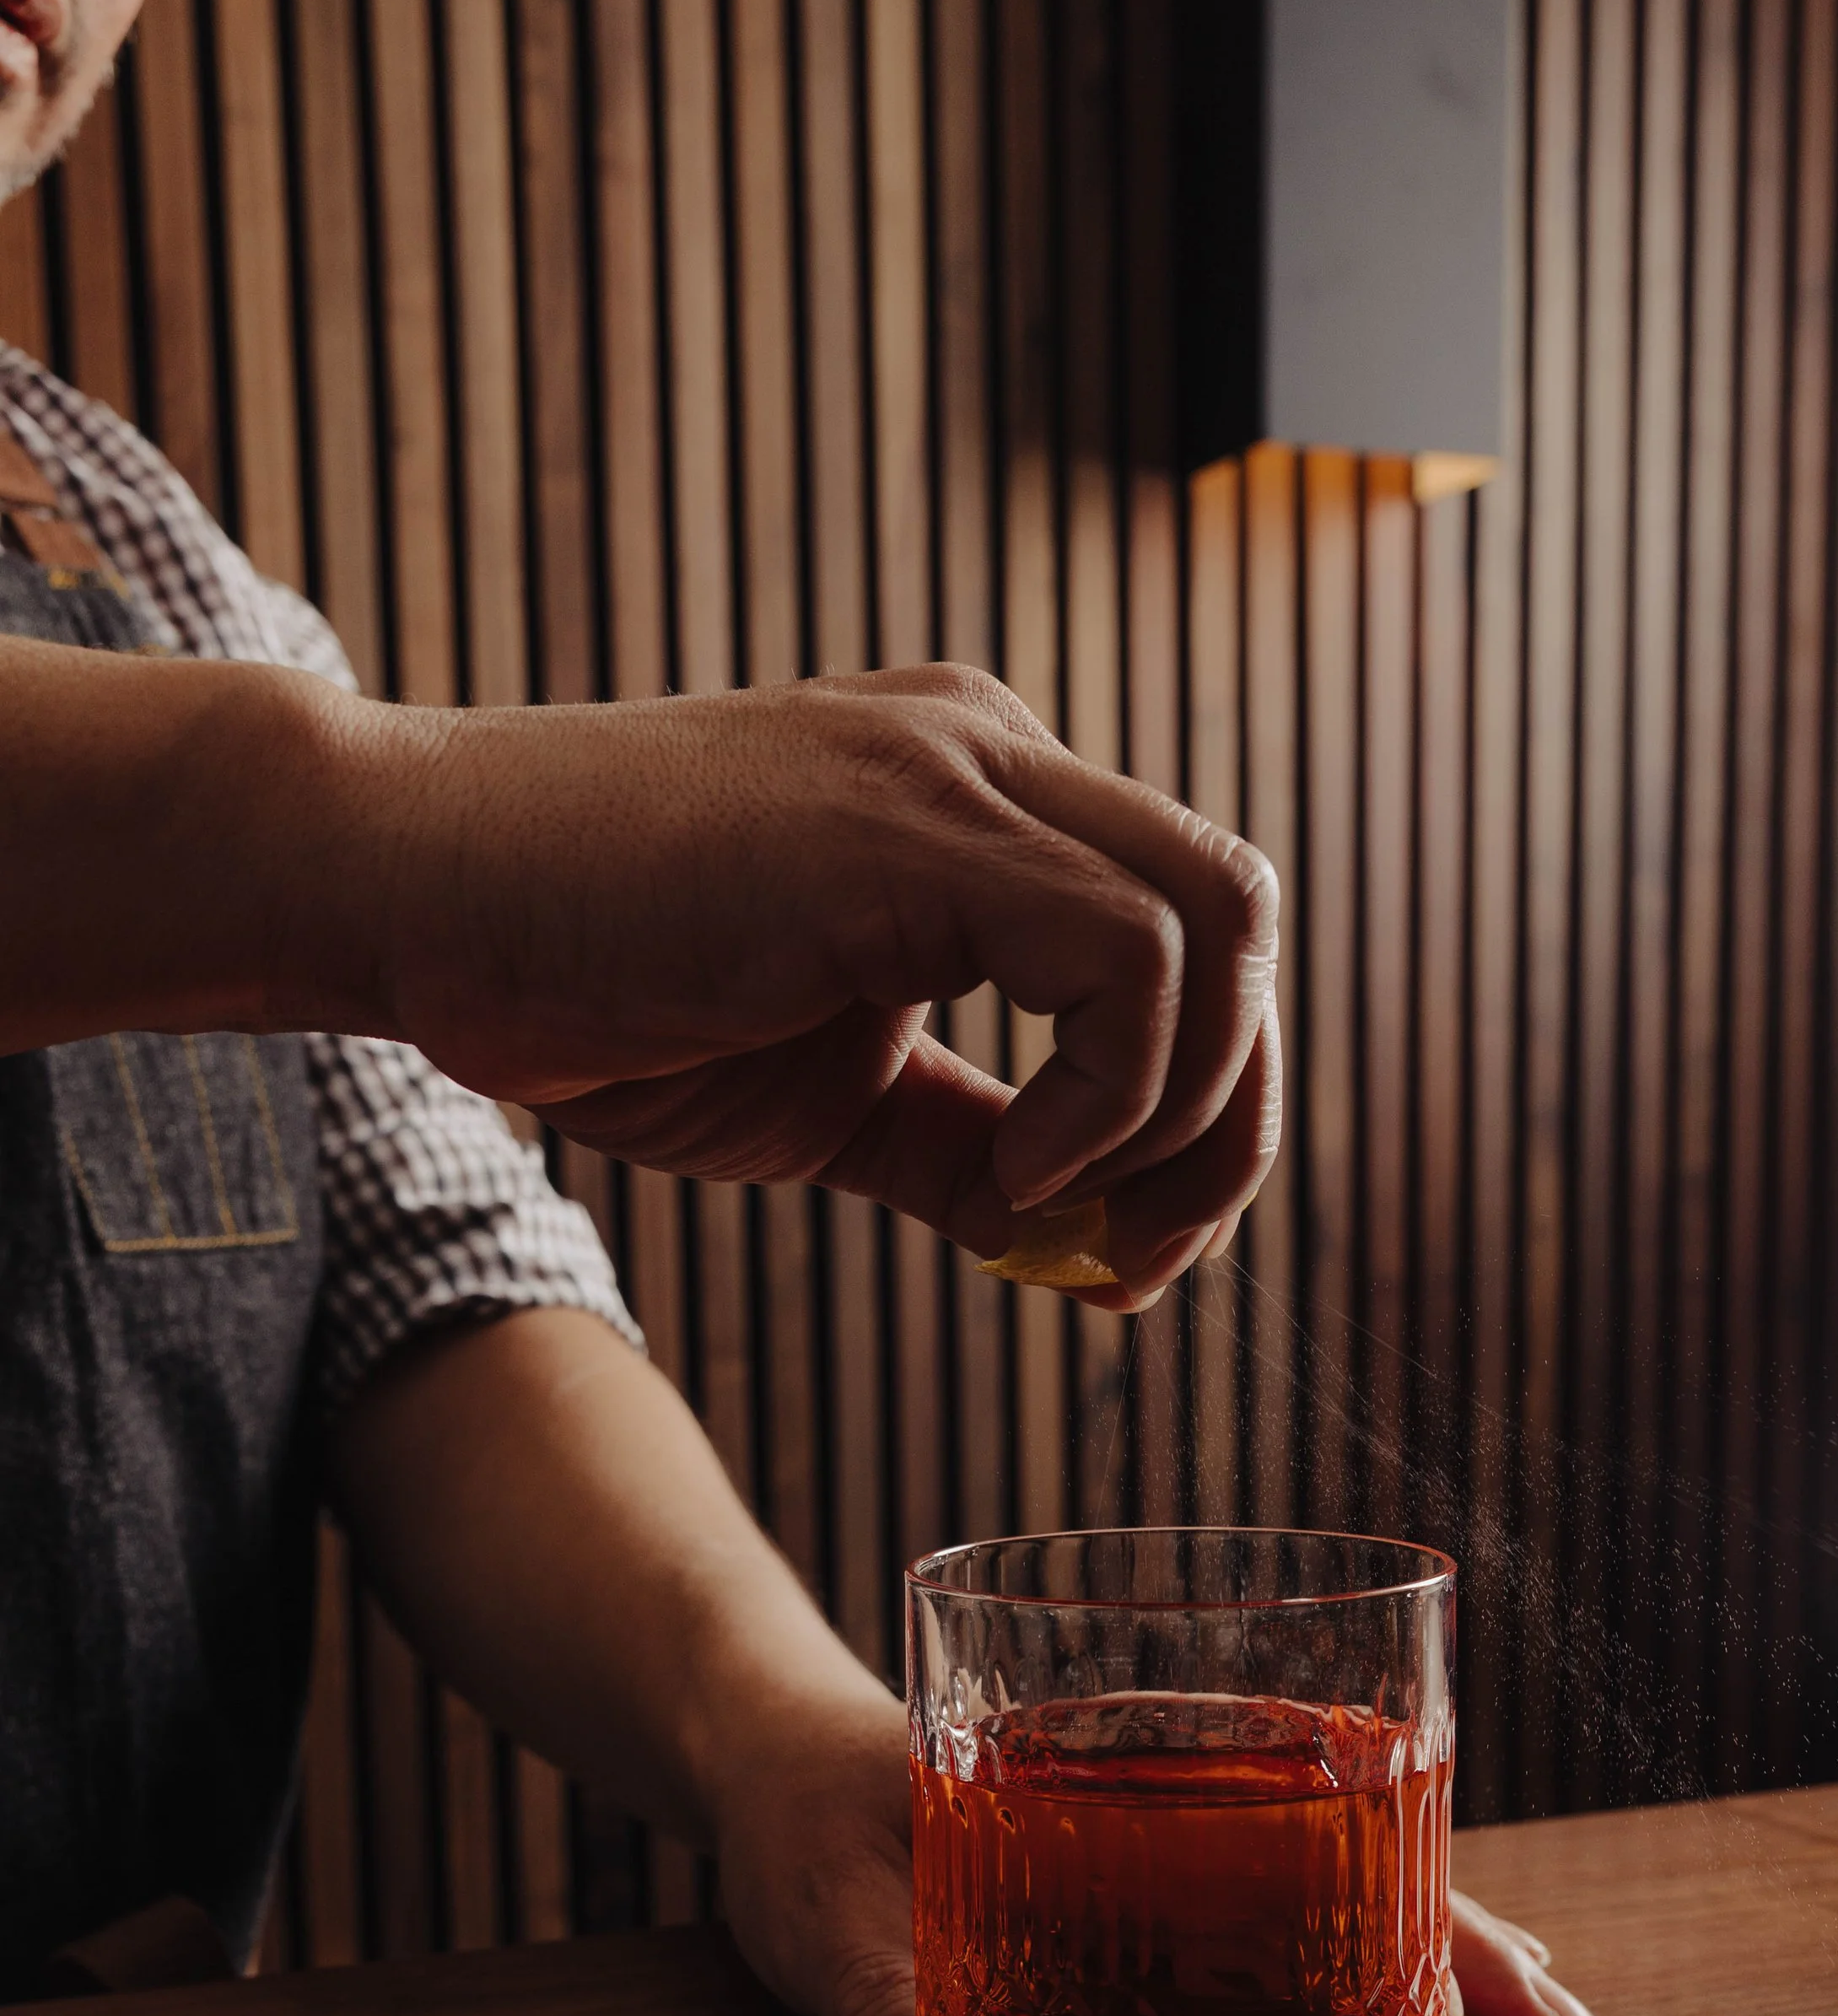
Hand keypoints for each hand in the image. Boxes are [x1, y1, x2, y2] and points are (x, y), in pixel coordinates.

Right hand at [374, 664, 1280, 1305]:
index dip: (1205, 1115)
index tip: (1130, 1256)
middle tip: (1140, 1261)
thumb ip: (969, 1146)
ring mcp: (958, 769)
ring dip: (1181, 1114)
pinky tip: (1016, 1171)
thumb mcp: (835, 1099)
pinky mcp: (909, 822)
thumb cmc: (599, 988)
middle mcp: (995, 753)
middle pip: (1241, 916)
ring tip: (1057, 1217)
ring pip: (1217, 921)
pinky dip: (1111, 1091)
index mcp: (988, 802)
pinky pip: (1124, 953)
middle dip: (1230, 1121)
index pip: (1194, 940)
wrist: (417, 894)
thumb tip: (1086, 1241)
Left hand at [714, 1692, 1604, 2015]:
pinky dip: (1318, 2003)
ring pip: (1319, 1916)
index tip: (1494, 2000)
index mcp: (1119, 1782)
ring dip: (1412, 1985)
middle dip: (1457, 1960)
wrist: (753, 1747)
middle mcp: (1162, 1817)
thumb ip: (856, 1991)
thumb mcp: (810, 1889)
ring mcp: (1146, 1868)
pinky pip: (1239, 1957)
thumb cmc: (792, 1799)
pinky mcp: (1107, 1921)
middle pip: (1349, 1876)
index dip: (1413, 1920)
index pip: (1309, 1832)